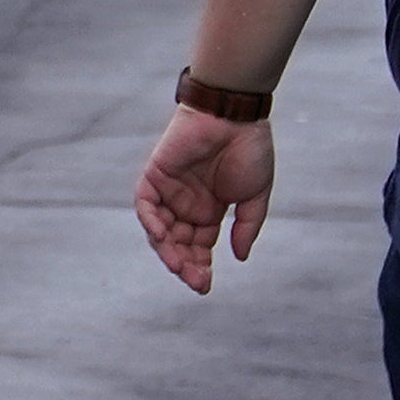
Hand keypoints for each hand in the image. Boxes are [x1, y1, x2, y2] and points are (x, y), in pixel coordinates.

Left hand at [134, 108, 274, 293]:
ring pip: (160, 230)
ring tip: (178, 266)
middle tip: (195, 281)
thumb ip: (247, 226)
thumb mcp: (255, 195)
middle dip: (185, 264)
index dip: (200, 267)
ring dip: (166, 250)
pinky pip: (145, 204)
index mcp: (210, 210)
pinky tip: (162, 237)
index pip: (199, 247)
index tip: (205, 286)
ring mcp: (170, 191)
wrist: (236, 113)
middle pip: (178, 244)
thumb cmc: (250, 148)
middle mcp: (187, 204)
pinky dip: (150, 222)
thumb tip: (240, 258)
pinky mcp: (155, 175)